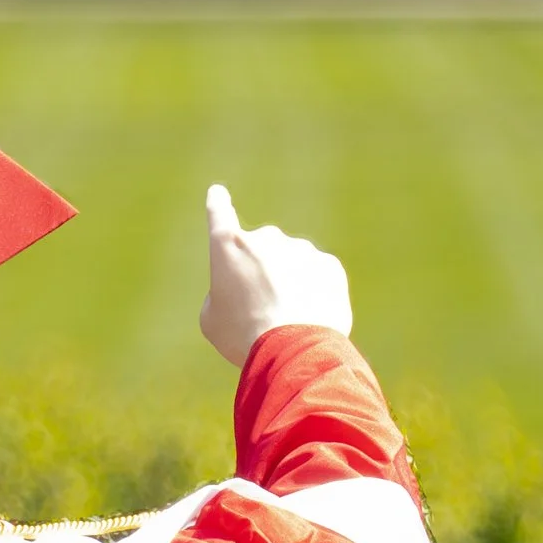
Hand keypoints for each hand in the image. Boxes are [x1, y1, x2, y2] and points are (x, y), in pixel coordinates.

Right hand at [200, 184, 353, 366]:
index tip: (218, 193)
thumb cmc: (243, 336)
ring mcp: (301, 249)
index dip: (218, 204)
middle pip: (262, 252)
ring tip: (286, 322)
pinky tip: (307, 319)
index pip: (219, 213)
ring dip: (289, 285)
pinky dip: (313, 294)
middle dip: (261, 273)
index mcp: (229, 246)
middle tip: (260, 310)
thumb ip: (222, 294)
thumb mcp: (213, 319)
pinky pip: (317, 277)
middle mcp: (266, 238)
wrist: (293, 349)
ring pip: (292, 265)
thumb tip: (240, 290)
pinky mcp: (329, 265)